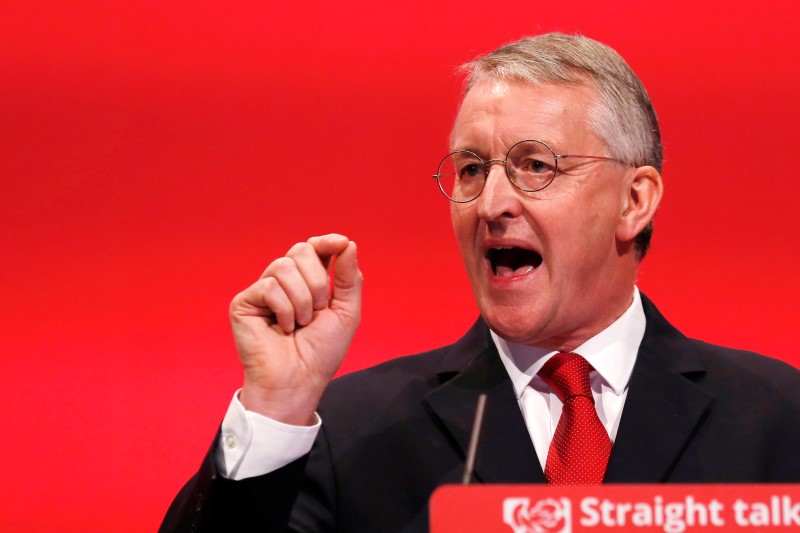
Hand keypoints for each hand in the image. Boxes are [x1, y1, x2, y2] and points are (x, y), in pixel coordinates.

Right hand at [229, 234, 362, 424]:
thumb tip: (348, 242)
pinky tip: (282, 329)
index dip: (327, 242)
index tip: (341, 243)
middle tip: (317, 312)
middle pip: (300, 251)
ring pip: (284, 266)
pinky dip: (284, 310)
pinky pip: (269, 286)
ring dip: (302, 300)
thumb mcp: (346, 312)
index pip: (315, 248)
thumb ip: (348, 277)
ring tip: (300, 324)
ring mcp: (263, 291)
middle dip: (317, 282)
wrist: (299, 381)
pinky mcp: (244, 302)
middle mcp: (284, 282)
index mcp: (308, 282)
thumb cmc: (321, 352)